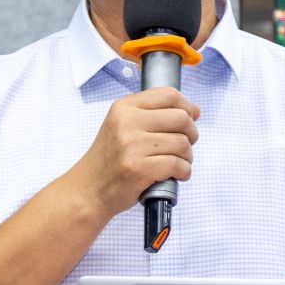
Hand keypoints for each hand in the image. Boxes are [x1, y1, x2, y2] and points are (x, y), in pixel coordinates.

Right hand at [68, 87, 200, 218]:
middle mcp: (127, 122)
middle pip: (181, 118)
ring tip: (179, 163)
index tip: (189, 119)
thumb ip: (155, 115)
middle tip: (185, 146)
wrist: (89, 190)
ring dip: (188, 157)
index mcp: (124, 108)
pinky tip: (177, 175)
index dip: (186, 107)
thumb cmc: (110, 160)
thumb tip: (195, 110)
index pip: (169, 95)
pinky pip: (178, 165)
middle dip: (192, 134)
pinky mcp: (139, 168)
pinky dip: (184, 171)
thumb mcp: (123, 127)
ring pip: (182, 143)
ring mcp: (132, 146)